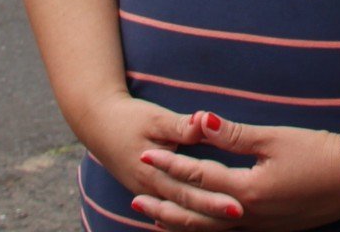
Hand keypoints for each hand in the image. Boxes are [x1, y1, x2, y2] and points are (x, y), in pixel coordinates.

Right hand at [83, 95, 243, 227]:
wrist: (98, 124)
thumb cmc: (129, 118)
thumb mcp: (156, 118)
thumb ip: (182, 125)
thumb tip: (205, 121)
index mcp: (153, 174)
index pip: (188, 192)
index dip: (212, 200)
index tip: (237, 205)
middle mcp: (151, 190)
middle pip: (187, 208)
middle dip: (214, 214)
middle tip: (241, 214)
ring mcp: (149, 194)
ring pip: (179, 216)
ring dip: (203, 220)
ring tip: (230, 223)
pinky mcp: (150, 192)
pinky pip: (172, 211)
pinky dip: (188, 220)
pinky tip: (206, 223)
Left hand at [133, 110, 339, 231]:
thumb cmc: (317, 153)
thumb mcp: (275, 138)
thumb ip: (234, 134)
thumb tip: (199, 121)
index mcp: (248, 190)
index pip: (199, 177)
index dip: (171, 165)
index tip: (146, 155)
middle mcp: (249, 215)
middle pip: (196, 214)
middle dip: (165, 205)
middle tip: (136, 200)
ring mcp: (259, 226)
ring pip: (210, 230)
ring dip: (180, 224)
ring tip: (156, 220)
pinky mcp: (270, 228)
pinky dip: (206, 230)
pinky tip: (199, 225)